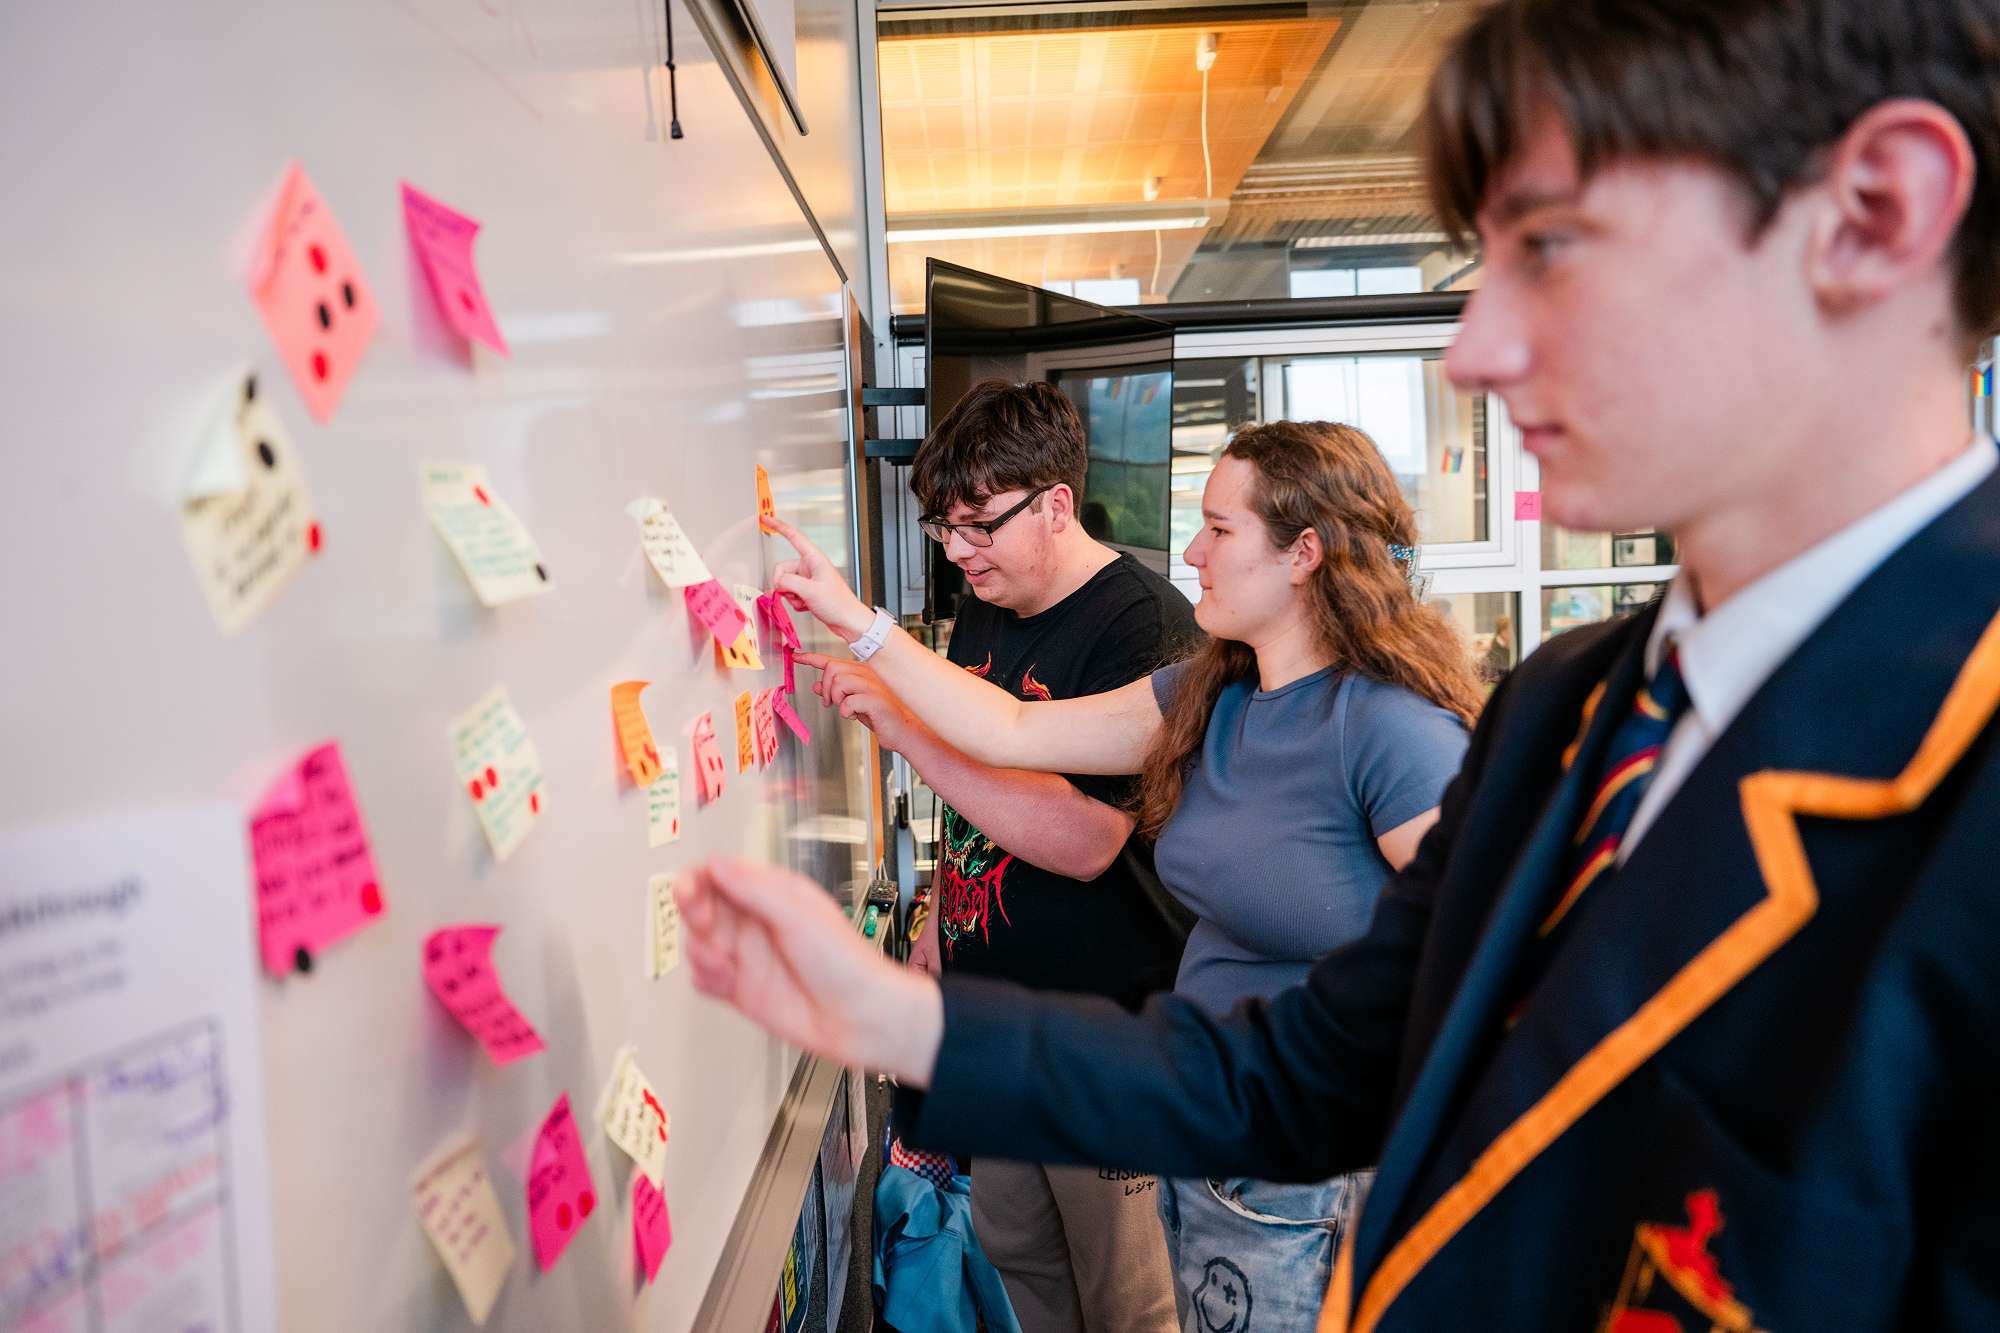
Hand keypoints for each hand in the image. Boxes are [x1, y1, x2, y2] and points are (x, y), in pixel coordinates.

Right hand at [676, 859, 943, 1084]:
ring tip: (722, 960)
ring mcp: (747, 956)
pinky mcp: (741, 988)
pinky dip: (705, 977)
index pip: (722, 874)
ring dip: (700, 949)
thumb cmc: (845, 962)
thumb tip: (717, 865)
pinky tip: (723, 980)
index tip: (689, 888)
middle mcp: (757, 922)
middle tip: (702, 922)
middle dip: (694, 911)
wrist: (859, 1017)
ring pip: (699, 942)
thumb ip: (755, 888)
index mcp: (773, 893)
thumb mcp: (798, 914)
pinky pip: (705, 978)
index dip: (700, 878)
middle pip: (703, 905)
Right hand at [767, 517, 873, 642]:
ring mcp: (808, 579)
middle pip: (782, 568)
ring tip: (806, 601)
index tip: (766, 519)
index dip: (778, 526)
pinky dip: (795, 602)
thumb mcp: (811, 591)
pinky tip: (808, 606)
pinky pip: (790, 594)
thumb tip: (777, 582)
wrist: (848, 621)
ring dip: (791, 595)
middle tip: (794, 594)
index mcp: (814, 559)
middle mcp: (810, 566)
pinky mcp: (807, 591)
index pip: (793, 537)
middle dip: (783, 584)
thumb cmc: (839, 603)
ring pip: (785, 583)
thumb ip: (789, 582)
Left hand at [800, 654, 925, 756]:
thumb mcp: (854, 703)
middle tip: (831, 703)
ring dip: (836, 699)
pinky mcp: (875, 700)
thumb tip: (817, 686)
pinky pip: (848, 701)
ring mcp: (872, 685)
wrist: (905, 731)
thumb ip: (836, 693)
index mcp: (862, 672)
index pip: (832, 660)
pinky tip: (855, 716)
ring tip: (846, 710)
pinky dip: (846, 711)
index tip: (796, 656)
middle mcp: (867, 674)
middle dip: (826, 687)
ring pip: (839, 681)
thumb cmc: (882, 717)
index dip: (811, 658)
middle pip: (832, 668)